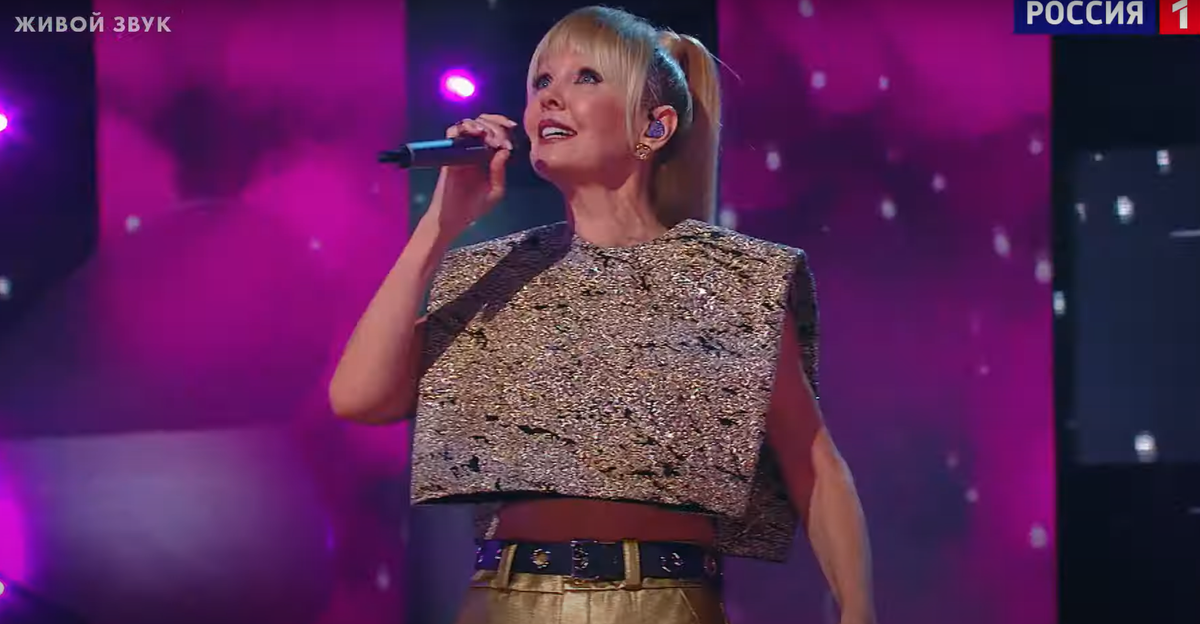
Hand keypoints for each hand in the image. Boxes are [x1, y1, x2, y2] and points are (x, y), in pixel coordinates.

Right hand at [425, 113, 517, 235]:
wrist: (453, 218)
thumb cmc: (474, 207)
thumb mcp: (495, 191)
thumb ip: (499, 171)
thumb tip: (504, 150)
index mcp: (487, 156)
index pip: (496, 131)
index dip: (504, 126)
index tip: (512, 129)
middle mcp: (474, 149)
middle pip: (484, 122)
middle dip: (495, 123)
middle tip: (500, 136)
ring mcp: (461, 150)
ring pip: (469, 123)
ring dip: (480, 124)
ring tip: (487, 134)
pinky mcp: (449, 153)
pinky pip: (453, 132)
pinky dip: (464, 128)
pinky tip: (476, 134)